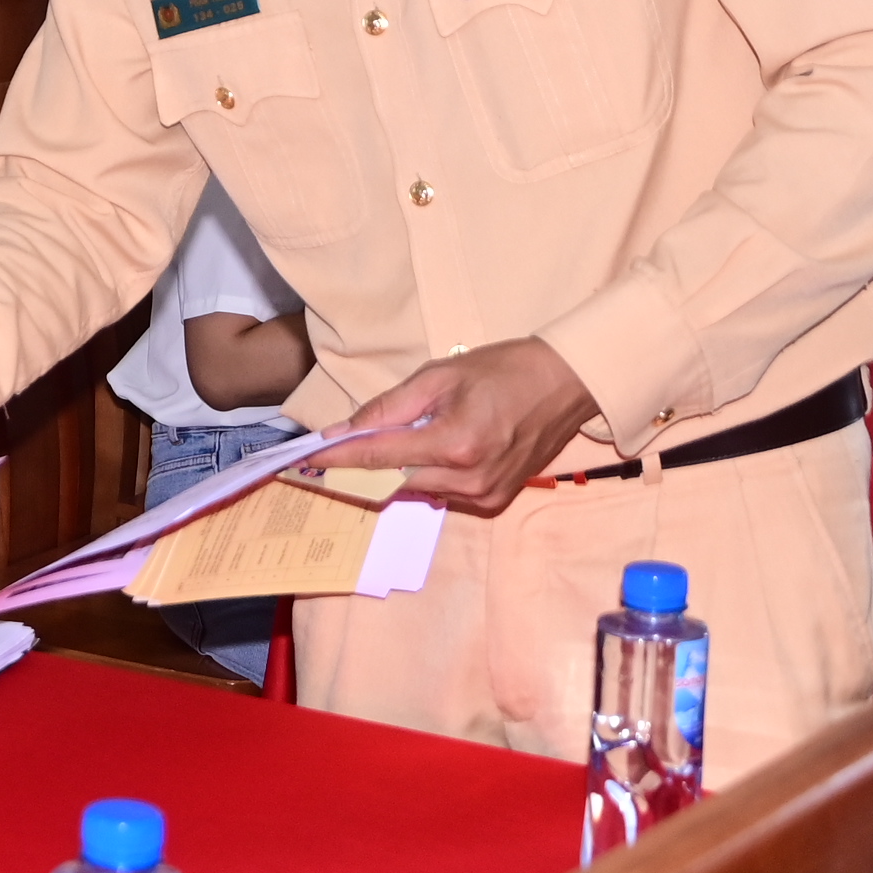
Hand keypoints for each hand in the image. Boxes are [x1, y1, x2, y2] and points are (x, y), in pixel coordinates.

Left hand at [336, 337, 602, 515]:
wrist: (566, 385)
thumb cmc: (502, 369)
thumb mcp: (440, 375)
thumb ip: (390, 407)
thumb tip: (344, 431)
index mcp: (455, 443)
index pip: (381, 457)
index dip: (340, 459)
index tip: (306, 460)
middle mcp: (469, 479)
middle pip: (394, 480)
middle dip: (366, 464)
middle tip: (343, 443)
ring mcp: (484, 496)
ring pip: (417, 489)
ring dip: (400, 468)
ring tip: (409, 434)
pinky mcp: (494, 502)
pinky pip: (442, 493)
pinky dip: (427, 474)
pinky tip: (435, 448)